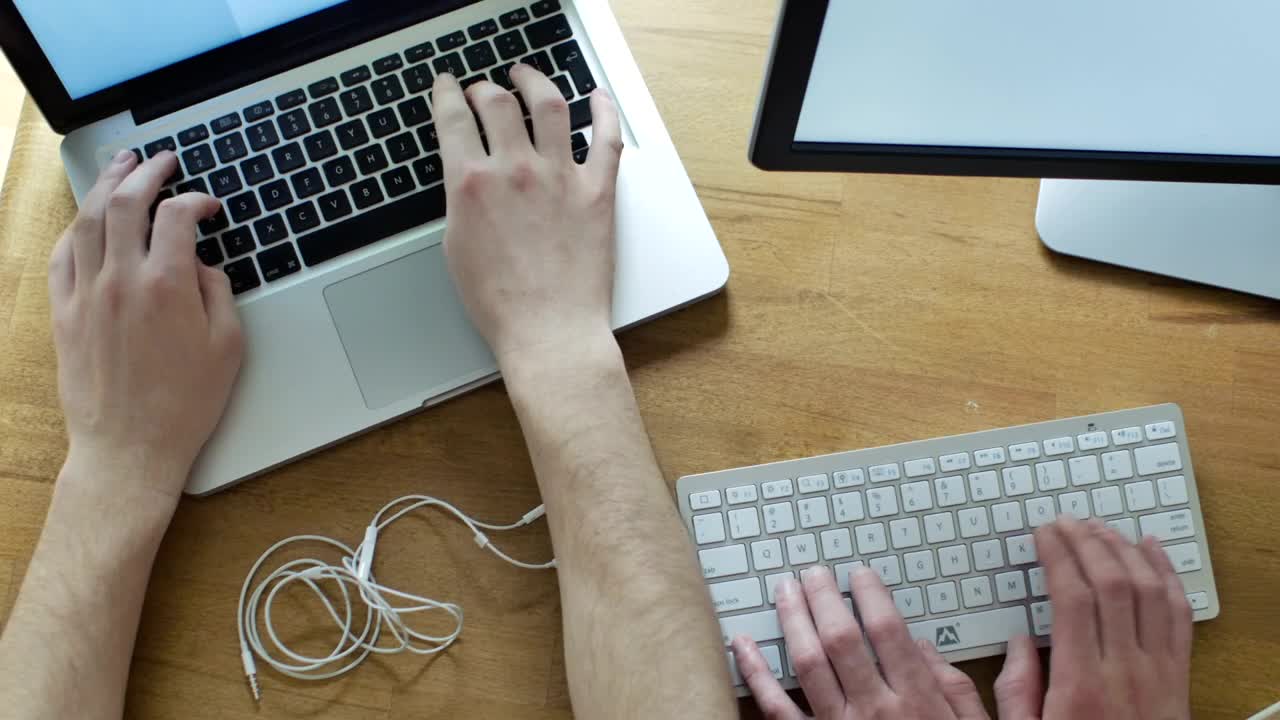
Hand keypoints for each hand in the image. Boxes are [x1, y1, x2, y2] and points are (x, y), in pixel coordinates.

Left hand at [48, 151, 242, 499]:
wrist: (130, 448)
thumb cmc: (184, 406)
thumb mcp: (229, 348)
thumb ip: (219, 295)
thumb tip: (204, 268)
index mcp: (167, 287)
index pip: (178, 216)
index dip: (197, 199)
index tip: (209, 205)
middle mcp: (122, 281)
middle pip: (127, 201)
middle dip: (147, 171)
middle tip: (162, 160)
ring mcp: (87, 295)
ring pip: (89, 219)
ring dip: (106, 185)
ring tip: (120, 166)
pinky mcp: (65, 314)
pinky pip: (63, 255)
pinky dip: (78, 228)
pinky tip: (89, 218)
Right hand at [431, 66, 623, 363]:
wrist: (548, 331)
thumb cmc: (500, 303)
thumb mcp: (455, 248)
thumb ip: (460, 201)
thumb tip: (467, 177)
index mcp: (471, 183)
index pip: (452, 118)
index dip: (445, 93)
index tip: (446, 85)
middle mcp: (515, 170)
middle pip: (497, 102)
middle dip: (484, 87)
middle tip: (484, 88)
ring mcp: (560, 177)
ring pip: (549, 104)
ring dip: (535, 80)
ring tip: (528, 75)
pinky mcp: (597, 191)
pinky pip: (606, 137)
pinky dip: (604, 110)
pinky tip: (597, 96)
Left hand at [732, 516, 1193, 719]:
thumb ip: (957, 688)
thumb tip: (925, 645)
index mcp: (918, 701)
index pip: (889, 632)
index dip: (871, 596)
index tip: (859, 574)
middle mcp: (876, 710)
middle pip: (842, 639)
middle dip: (824, 598)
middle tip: (813, 571)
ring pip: (808, 664)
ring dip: (793, 621)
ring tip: (784, 589)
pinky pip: (776, 709)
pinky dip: (756, 674)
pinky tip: (744, 644)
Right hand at [998, 516, 1192, 719]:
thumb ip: (1016, 690)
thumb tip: (1019, 641)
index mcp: (1080, 684)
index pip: (1072, 598)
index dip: (1058, 556)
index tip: (1043, 534)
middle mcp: (1124, 672)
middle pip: (1112, 584)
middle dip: (1086, 542)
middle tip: (1065, 522)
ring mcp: (1158, 672)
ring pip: (1148, 591)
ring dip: (1123, 550)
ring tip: (1099, 528)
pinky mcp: (1179, 678)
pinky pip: (1179, 614)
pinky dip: (1167, 575)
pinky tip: (1151, 551)